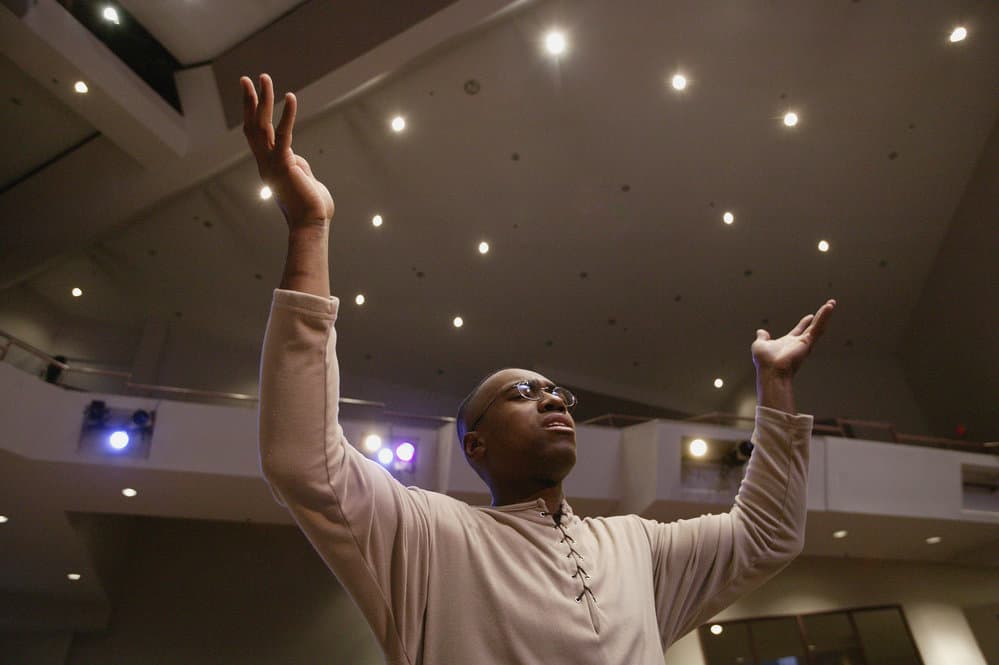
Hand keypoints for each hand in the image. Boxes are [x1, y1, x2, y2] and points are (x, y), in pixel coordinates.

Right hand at [240, 74, 333, 228]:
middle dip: (249, 101)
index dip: (252, 114)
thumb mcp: (304, 181)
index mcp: (269, 166)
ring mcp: (272, 164)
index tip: (251, 95)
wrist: (312, 224)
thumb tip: (297, 161)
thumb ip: (299, 167)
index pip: (256, 135)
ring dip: (263, 100)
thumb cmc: (312, 207)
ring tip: (263, 78)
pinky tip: (290, 97)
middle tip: (246, 78)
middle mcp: (265, 163)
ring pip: (261, 126)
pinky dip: (288, 115)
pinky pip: (284, 135)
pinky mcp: (284, 165)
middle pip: (252, 125)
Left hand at [752, 299, 835, 377]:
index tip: (810, 317)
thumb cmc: (765, 362)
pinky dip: (824, 317)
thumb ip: (762, 338)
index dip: (804, 323)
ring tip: (831, 303)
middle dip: (820, 317)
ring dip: (825, 314)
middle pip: (812, 327)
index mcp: (788, 343)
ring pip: (818, 326)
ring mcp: (804, 343)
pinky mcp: (807, 342)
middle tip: (828, 307)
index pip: (798, 331)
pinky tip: (829, 306)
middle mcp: (798, 343)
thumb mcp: (760, 345)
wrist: (771, 371)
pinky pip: (818, 327)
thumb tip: (760, 331)